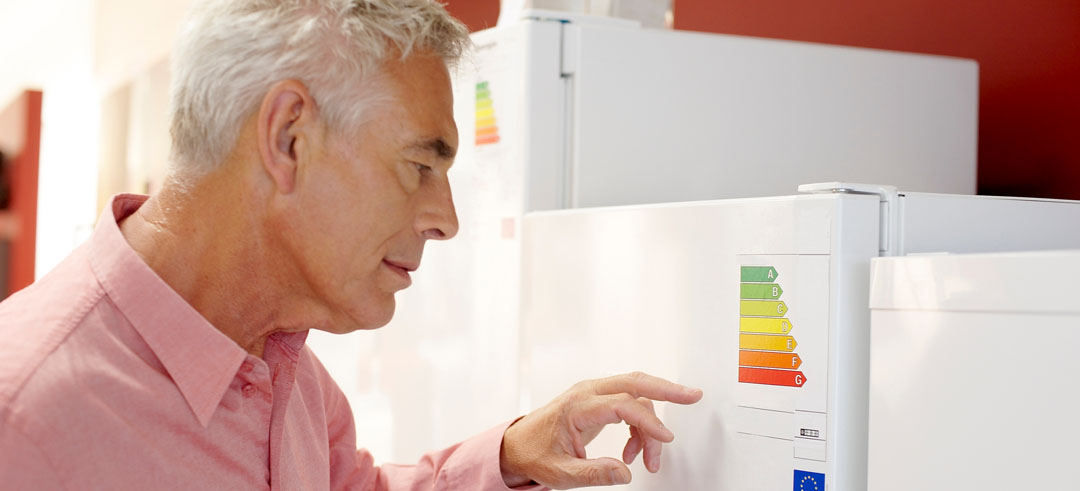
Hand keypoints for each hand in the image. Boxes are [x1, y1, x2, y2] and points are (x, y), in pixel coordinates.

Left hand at [500, 372, 703, 488]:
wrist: (517, 444)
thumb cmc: (535, 455)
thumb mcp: (560, 473)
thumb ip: (593, 474)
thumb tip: (625, 472)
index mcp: (577, 406)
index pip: (623, 404)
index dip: (648, 421)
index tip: (665, 440)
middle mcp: (586, 392)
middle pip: (635, 381)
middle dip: (667, 388)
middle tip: (693, 396)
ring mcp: (592, 393)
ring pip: (635, 393)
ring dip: (650, 424)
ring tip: (649, 459)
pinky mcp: (596, 400)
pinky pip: (628, 404)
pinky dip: (638, 426)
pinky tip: (632, 451)